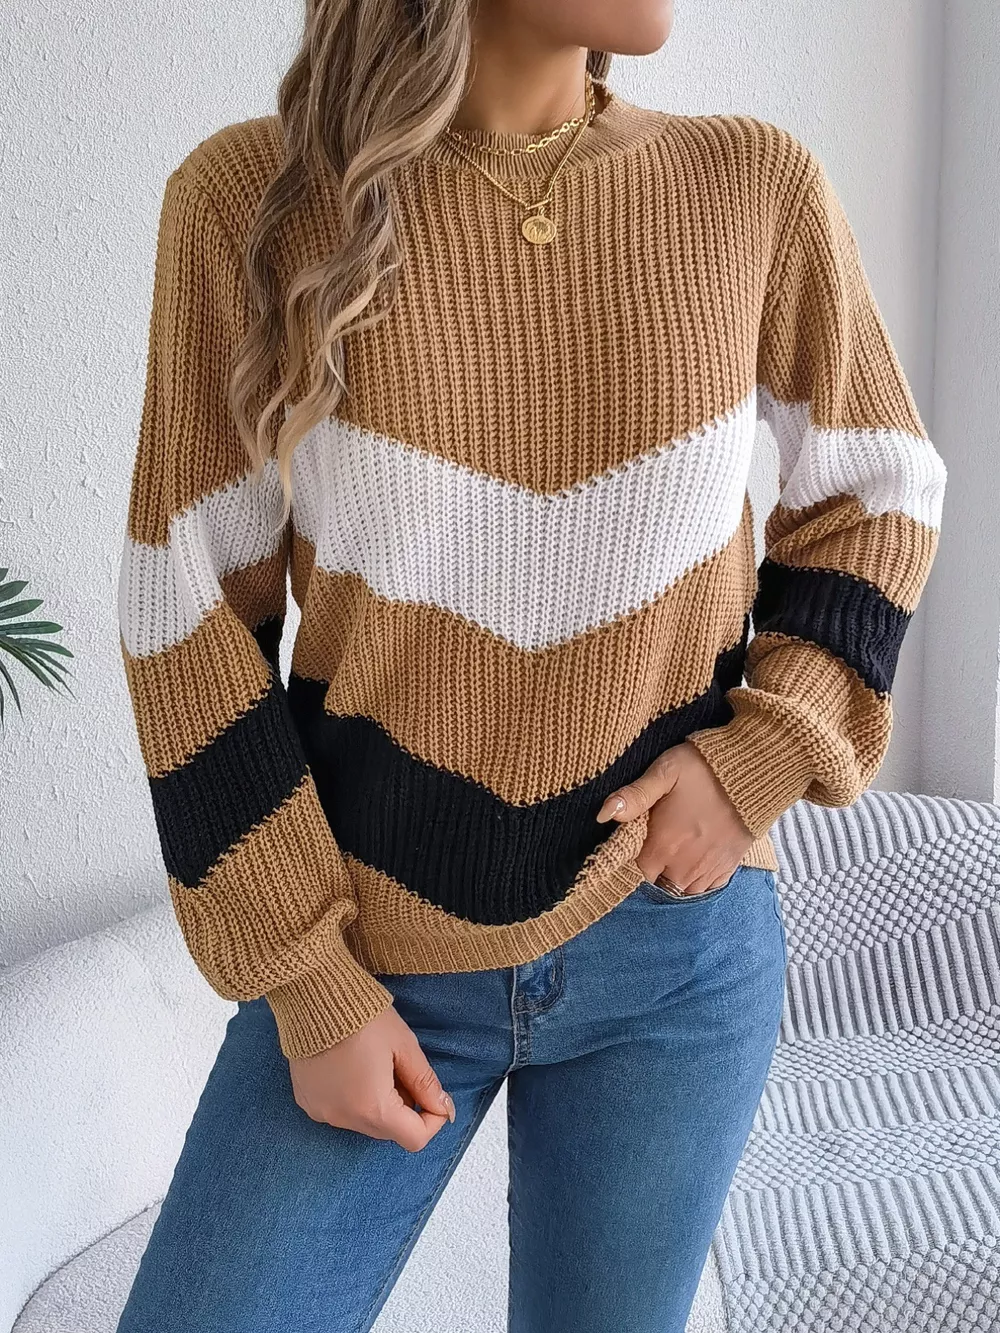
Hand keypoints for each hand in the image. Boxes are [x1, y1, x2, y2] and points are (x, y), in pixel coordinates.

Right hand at [288, 1004, 455, 1151]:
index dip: (432, 1120)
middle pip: (388, 1131)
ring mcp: (322, 1113)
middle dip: (405, 1108)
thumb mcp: (404, 1046)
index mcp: (373, 1108)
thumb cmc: (363, 1017)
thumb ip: (425, 1082)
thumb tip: (444, 1108)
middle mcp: (345, 1119)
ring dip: (379, 1104)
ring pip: (364, 1122)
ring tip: (375, 1065)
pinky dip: (353, 1099)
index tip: (434, 1097)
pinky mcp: (307, 1101)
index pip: (414, 1139)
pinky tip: (352, 1068)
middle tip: (401, 1071)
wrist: (315, 997)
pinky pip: (340, 1112)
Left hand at [596, 740, 754, 896]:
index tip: (629, 848)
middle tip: (652, 846)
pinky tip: (694, 859)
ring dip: (674, 876)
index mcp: (664, 845)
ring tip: (673, 853)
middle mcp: (685, 865)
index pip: (635, 873)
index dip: (628, 863)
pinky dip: (698, 879)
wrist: (756, 770)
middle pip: (658, 883)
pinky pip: (707, 887)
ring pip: (682, 889)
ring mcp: (709, 868)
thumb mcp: (664, 771)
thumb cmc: (704, 767)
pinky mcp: (729, 865)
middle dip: (652, 870)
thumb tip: (603, 814)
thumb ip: (634, 795)